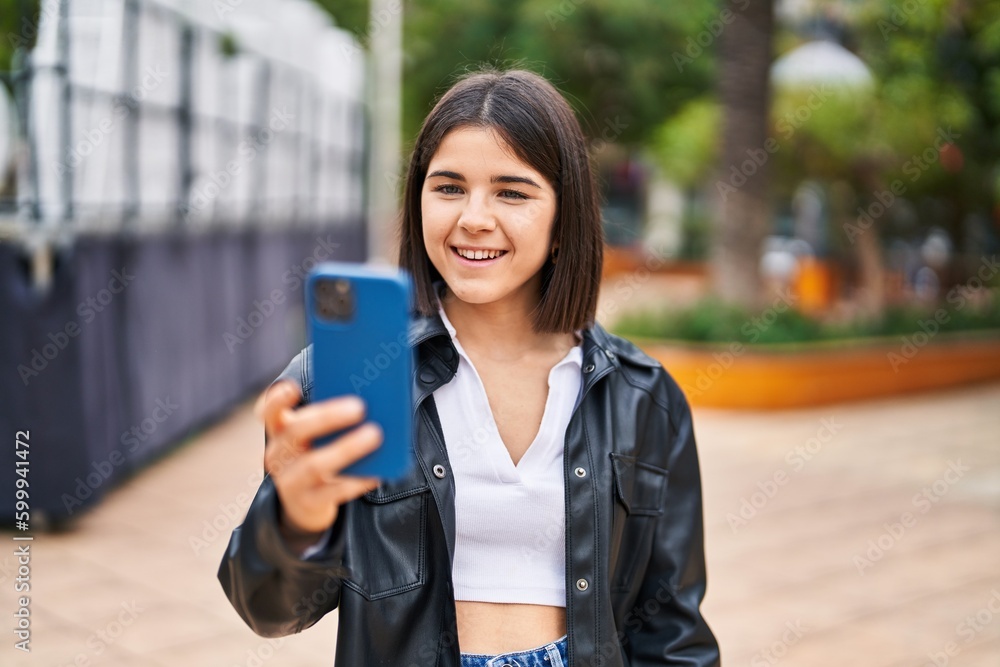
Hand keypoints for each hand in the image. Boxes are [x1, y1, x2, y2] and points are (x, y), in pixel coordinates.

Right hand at [255, 381, 382, 550]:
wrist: (305, 503)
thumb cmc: (318, 453)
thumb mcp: (316, 435)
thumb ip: (333, 417)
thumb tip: (371, 401)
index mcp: (280, 430)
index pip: (269, 411)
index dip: (277, 400)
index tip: (293, 387)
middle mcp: (279, 454)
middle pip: (297, 432)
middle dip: (328, 417)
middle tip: (360, 407)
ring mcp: (290, 481)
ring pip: (315, 464)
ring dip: (347, 448)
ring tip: (375, 434)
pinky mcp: (308, 503)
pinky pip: (333, 492)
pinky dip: (355, 481)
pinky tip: (376, 473)